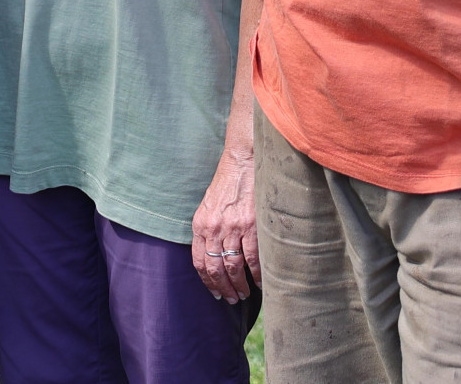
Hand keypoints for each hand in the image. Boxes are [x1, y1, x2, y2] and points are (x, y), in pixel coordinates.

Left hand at [190, 146, 259, 302]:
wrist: (242, 161)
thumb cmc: (228, 184)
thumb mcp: (209, 206)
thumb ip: (209, 229)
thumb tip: (215, 255)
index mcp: (200, 224)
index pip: (199, 261)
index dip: (207, 282)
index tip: (216, 293)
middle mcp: (213, 228)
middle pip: (215, 268)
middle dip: (224, 288)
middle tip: (233, 299)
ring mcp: (232, 228)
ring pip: (233, 267)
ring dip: (240, 285)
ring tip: (246, 294)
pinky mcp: (251, 225)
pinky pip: (252, 258)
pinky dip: (257, 275)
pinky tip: (261, 283)